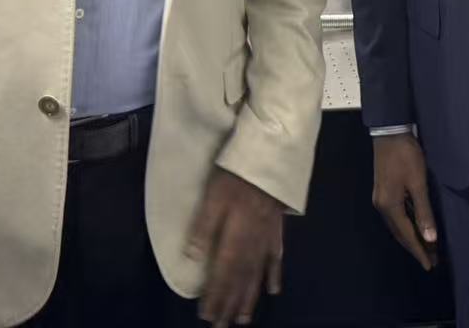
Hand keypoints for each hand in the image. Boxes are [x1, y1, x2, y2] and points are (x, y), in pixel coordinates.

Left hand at [186, 168, 284, 326]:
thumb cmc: (237, 172)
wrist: (272, 157)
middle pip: (241, 278)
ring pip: (257, 273)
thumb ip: (204, 226)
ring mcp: (267, 236)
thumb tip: (192, 257)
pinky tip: (273, 289)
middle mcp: (253, 242)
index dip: (215, 293)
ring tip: (242, 319)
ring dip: (249, 297)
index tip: (206, 314)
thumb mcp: (214, 195)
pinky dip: (274, 274)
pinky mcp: (277, 228)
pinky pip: (276, 257)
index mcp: (236, 235)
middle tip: (221, 326)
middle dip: (229, 303)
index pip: (223, 271)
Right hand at [371, 134, 438, 270]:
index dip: (419, 250)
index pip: (407, 235)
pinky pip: (396, 216)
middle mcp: (382, 205)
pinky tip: (415, 226)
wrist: (389, 132)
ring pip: (397, 225)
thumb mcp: (418, 183)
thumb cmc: (406, 156)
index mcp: (390, 206)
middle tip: (431, 260)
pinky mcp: (383, 191)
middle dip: (416, 247)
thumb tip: (430, 238)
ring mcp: (380, 198)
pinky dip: (406, 225)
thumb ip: (424, 211)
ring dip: (411, 237)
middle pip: (400, 233)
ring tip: (426, 247)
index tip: (429, 265)